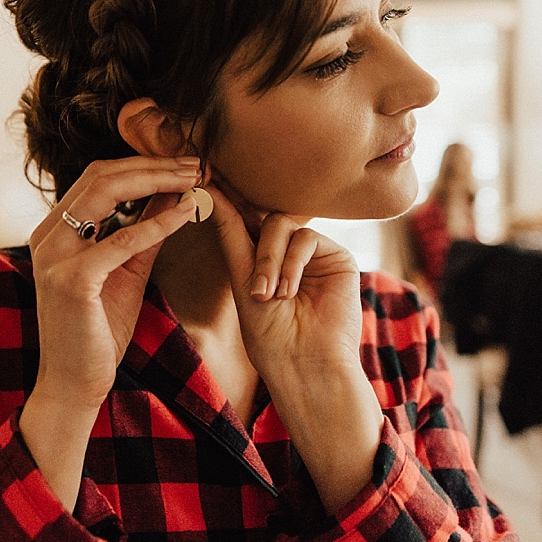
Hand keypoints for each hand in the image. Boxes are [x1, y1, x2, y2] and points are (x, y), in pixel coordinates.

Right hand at [18, 156, 201, 509]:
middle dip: (152, 163)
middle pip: (99, 175)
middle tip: (197, 162)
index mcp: (53, 230)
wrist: (74, 383)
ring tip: (195, 178)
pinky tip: (186, 213)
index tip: (184, 162)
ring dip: (155, 180)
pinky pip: (119, 239)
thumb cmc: (98, 330)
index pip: (96, 176)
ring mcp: (54, 256)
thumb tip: (172, 192)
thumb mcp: (124, 271)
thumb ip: (143, 232)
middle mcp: (46, 235)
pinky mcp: (71, 280)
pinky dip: (156, 222)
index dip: (142, 163)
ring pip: (104, 193)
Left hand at [204, 181, 362, 388]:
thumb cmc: (269, 334)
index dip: (225, 202)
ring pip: (280, 225)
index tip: (203, 178)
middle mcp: (287, 252)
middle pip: (261, 218)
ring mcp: (313, 253)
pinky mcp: (337, 256)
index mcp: (260, 258)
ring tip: (266, 294)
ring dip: (268, 259)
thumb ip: (232, 236)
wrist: (304, 363)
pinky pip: (305, 237)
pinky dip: (291, 263)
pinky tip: (288, 292)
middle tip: (247, 275)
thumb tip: (211, 191)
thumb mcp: (242, 280)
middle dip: (250, 241)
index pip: (243, 221)